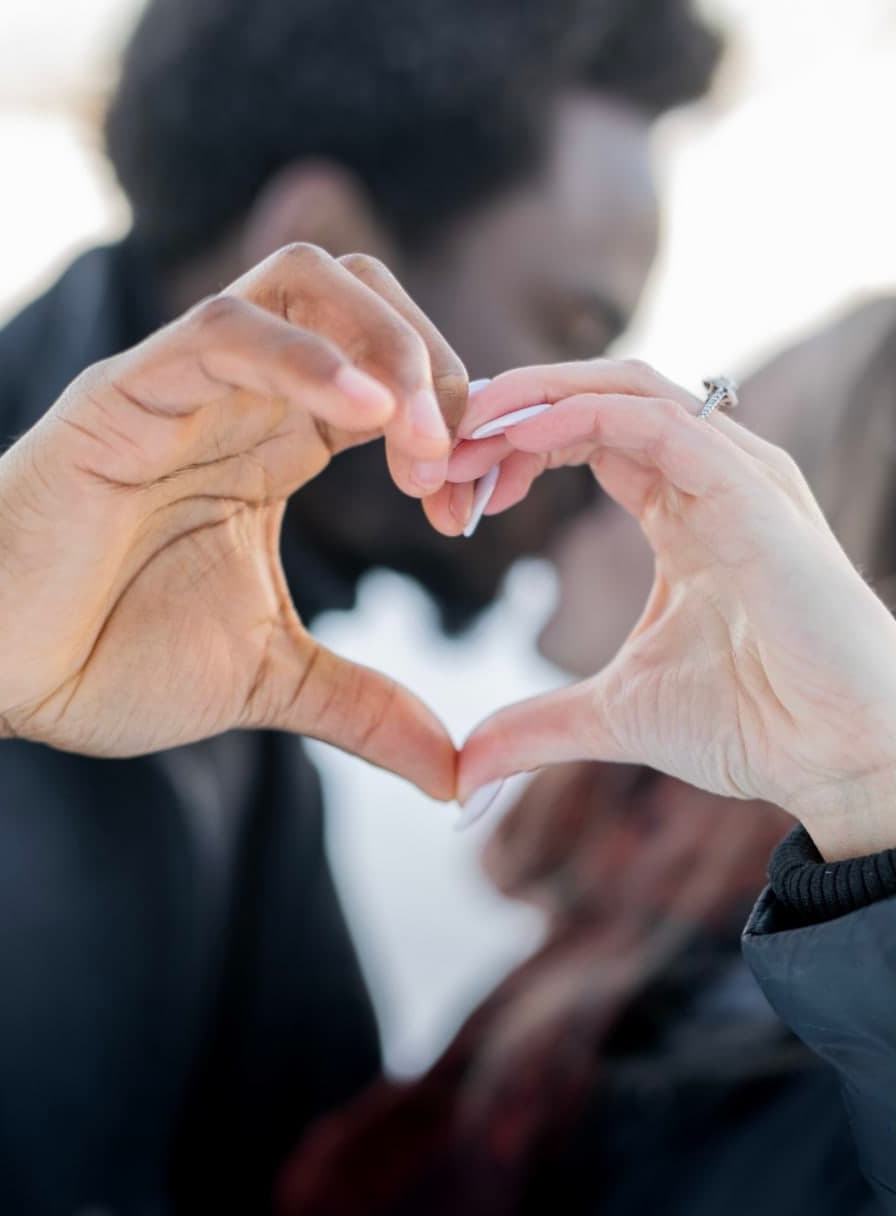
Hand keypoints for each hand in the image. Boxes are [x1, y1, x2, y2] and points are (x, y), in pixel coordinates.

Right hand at [0, 245, 465, 797]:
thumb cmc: (109, 659)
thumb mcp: (269, 681)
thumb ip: (365, 709)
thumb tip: (456, 774)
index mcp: (275, 446)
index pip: (388, 375)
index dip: (451, 422)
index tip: (467, 509)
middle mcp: (236, 399)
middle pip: (361, 297)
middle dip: (434, 364)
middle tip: (453, 465)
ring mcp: (179, 387)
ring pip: (302, 286)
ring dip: (388, 349)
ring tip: (421, 442)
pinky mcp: (121, 396)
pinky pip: (221, 332)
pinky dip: (305, 357)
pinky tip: (367, 415)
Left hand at [453, 360, 895, 858]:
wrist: (840, 758)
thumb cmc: (753, 723)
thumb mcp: (614, 714)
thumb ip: (536, 725)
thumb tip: (462, 768)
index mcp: (681, 507)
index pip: (584, 435)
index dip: (509, 449)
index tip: (447, 492)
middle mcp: (709, 474)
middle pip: (593, 397)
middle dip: (506, 415)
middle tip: (433, 454)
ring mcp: (735, 474)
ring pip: (622, 388)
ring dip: (531, 402)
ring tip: (462, 438)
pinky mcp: (752, 490)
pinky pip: (655, 421)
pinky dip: (577, 416)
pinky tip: (516, 441)